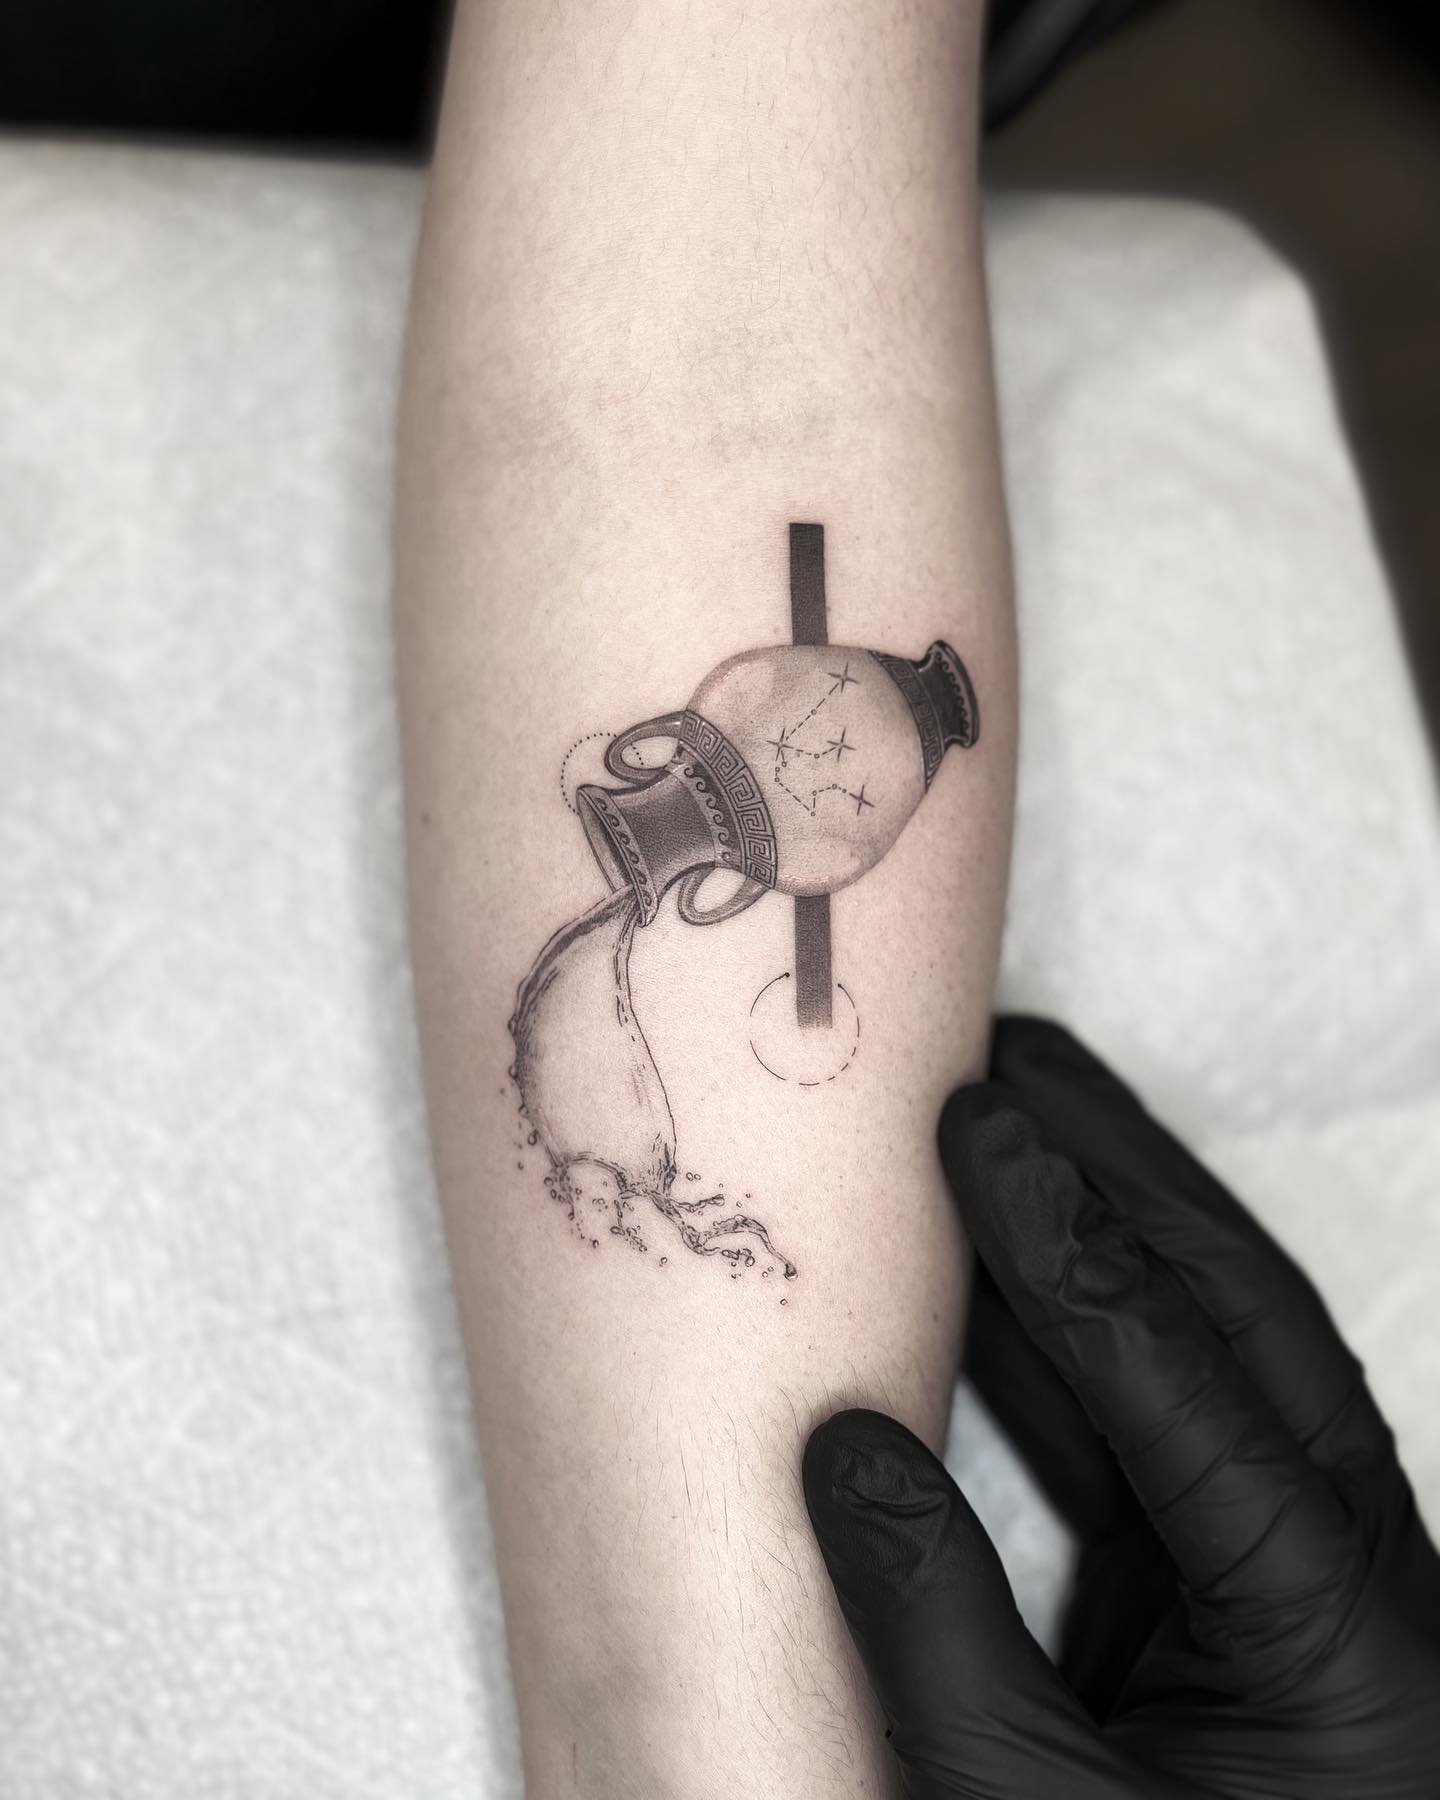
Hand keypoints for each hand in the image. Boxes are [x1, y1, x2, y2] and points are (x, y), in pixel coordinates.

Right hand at [803, 1018, 1439, 1797]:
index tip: (977, 1124)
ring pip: (1209, 1339)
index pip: (1192, 1387)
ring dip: (1101, 1219)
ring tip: (1001, 1111)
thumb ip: (932, 1626)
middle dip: (1121, 1171)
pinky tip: (990, 1257)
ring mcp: (1292, 1559)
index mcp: (1334, 1638)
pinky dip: (1070, 1321)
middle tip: (1009, 1058)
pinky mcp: (1230, 1569)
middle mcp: (1344, 1570)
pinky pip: (1156, 1405)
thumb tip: (840, 1439)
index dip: (1070, 1246)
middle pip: (1241, 1314)